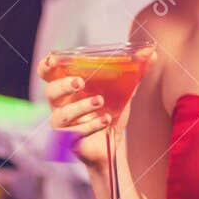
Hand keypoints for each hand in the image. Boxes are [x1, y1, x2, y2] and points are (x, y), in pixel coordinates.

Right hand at [37, 48, 156, 167]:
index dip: (47, 65)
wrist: (112, 144)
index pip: (48, 73)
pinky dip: (91, 125)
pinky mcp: (68, 140)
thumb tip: (151, 53)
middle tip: (80, 83)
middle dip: (63, 85)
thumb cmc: (111, 112)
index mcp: (68, 87)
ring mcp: (62, 124)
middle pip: (50, 91)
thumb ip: (134, 72)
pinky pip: (75, 133)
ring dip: (81, 106)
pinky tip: (106, 120)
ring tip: (100, 101)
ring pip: (62, 114)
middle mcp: (60, 104)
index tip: (55, 59)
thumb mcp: (123, 91)